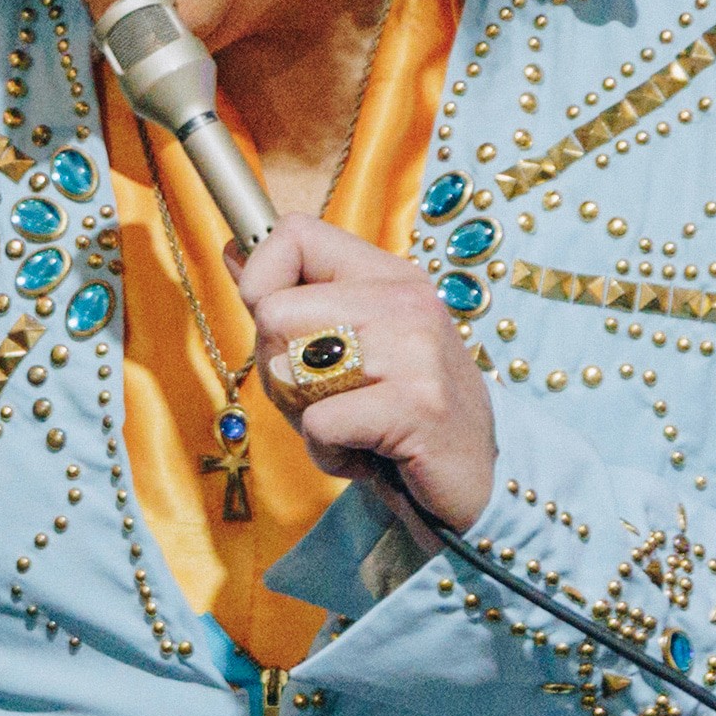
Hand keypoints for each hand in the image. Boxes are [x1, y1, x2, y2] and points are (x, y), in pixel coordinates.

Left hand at [237, 218, 496, 532]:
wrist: (480, 482)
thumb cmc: (403, 418)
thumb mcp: (355, 347)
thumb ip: (298, 300)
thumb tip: (235, 248)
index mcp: (388, 276)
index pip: (296, 233)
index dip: (262, 282)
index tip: (283, 333)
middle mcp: (405, 300)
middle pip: (274, 311)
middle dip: (278, 372)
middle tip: (326, 401)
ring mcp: (415, 350)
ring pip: (289, 367)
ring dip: (304, 418)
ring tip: (352, 429)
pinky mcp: (418, 404)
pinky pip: (320, 424)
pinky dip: (330, 456)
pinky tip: (369, 458)